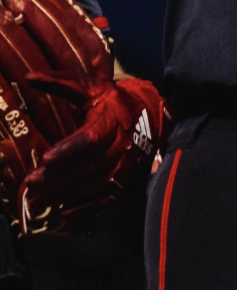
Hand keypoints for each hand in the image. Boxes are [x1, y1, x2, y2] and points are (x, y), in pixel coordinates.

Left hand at [17, 71, 166, 233]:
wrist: (153, 115)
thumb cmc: (115, 101)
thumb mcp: (92, 87)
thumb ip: (62, 83)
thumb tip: (29, 78)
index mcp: (112, 121)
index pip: (90, 138)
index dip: (68, 149)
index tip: (45, 159)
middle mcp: (121, 145)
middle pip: (86, 166)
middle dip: (57, 178)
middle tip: (31, 185)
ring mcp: (125, 165)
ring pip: (93, 184)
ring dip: (64, 194)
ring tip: (39, 200)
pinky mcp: (126, 179)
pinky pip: (105, 198)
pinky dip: (85, 207)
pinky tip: (64, 211)